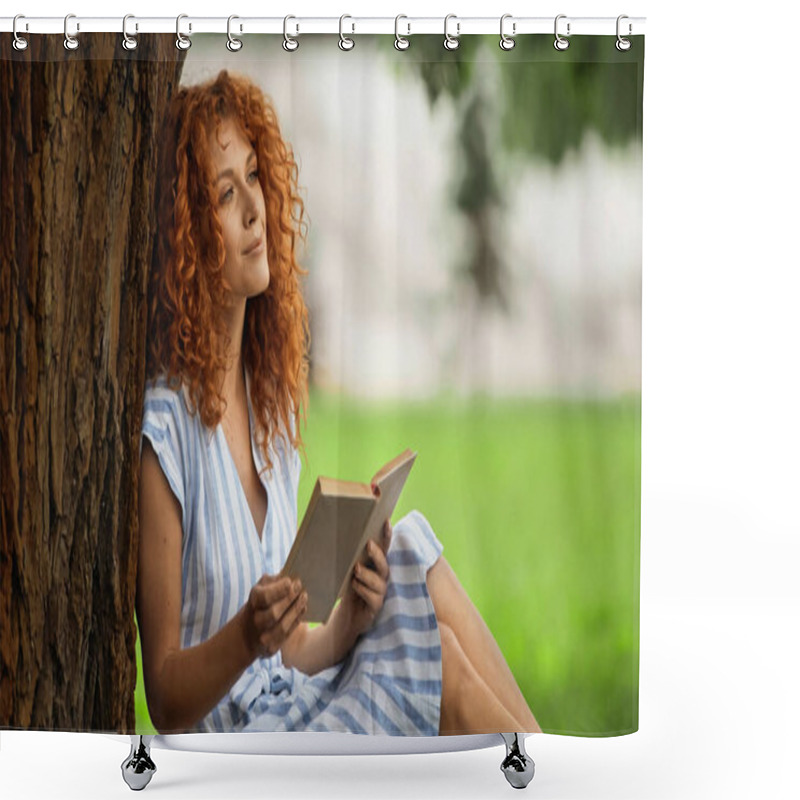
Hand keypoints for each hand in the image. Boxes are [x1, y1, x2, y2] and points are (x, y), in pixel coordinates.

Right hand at [243, 574, 307, 658]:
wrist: (247, 633)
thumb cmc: (262, 603)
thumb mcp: (263, 588)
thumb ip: (275, 581)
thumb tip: (291, 572)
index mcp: (253, 602)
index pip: (264, 597)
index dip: (279, 589)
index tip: (291, 581)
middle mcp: (255, 621)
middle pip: (274, 613)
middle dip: (289, 600)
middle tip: (301, 588)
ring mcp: (262, 636)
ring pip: (281, 627)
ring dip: (295, 612)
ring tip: (304, 599)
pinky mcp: (270, 648)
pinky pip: (285, 636)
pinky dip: (295, 622)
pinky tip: (302, 611)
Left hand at [339, 520, 391, 639]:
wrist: (342, 621)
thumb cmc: (339, 590)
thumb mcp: (336, 571)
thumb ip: (329, 553)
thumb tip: (303, 528)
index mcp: (372, 564)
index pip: (383, 548)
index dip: (386, 535)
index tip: (385, 521)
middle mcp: (379, 577)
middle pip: (383, 563)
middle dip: (377, 553)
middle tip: (367, 544)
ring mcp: (379, 592)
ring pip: (379, 581)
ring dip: (367, 574)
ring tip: (355, 569)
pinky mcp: (375, 607)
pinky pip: (374, 597)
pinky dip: (364, 590)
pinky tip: (354, 586)